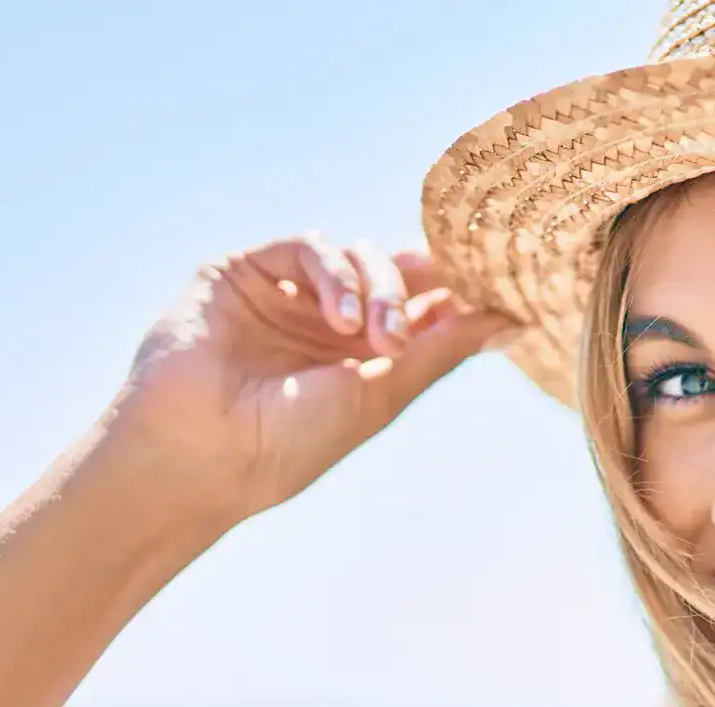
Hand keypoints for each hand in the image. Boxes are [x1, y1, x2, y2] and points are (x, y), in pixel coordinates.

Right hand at [104, 233, 513, 521]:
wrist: (202, 454)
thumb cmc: (290, 442)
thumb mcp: (381, 394)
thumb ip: (442, 348)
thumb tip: (512, 321)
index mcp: (362, 356)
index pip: (422, 304)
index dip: (457, 292)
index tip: (494, 291)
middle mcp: (326, 320)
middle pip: (395, 273)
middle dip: (413, 291)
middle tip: (404, 332)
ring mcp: (286, 293)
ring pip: (356, 255)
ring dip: (377, 286)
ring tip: (372, 335)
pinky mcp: (245, 271)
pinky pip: (308, 244)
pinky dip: (334, 271)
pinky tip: (339, 316)